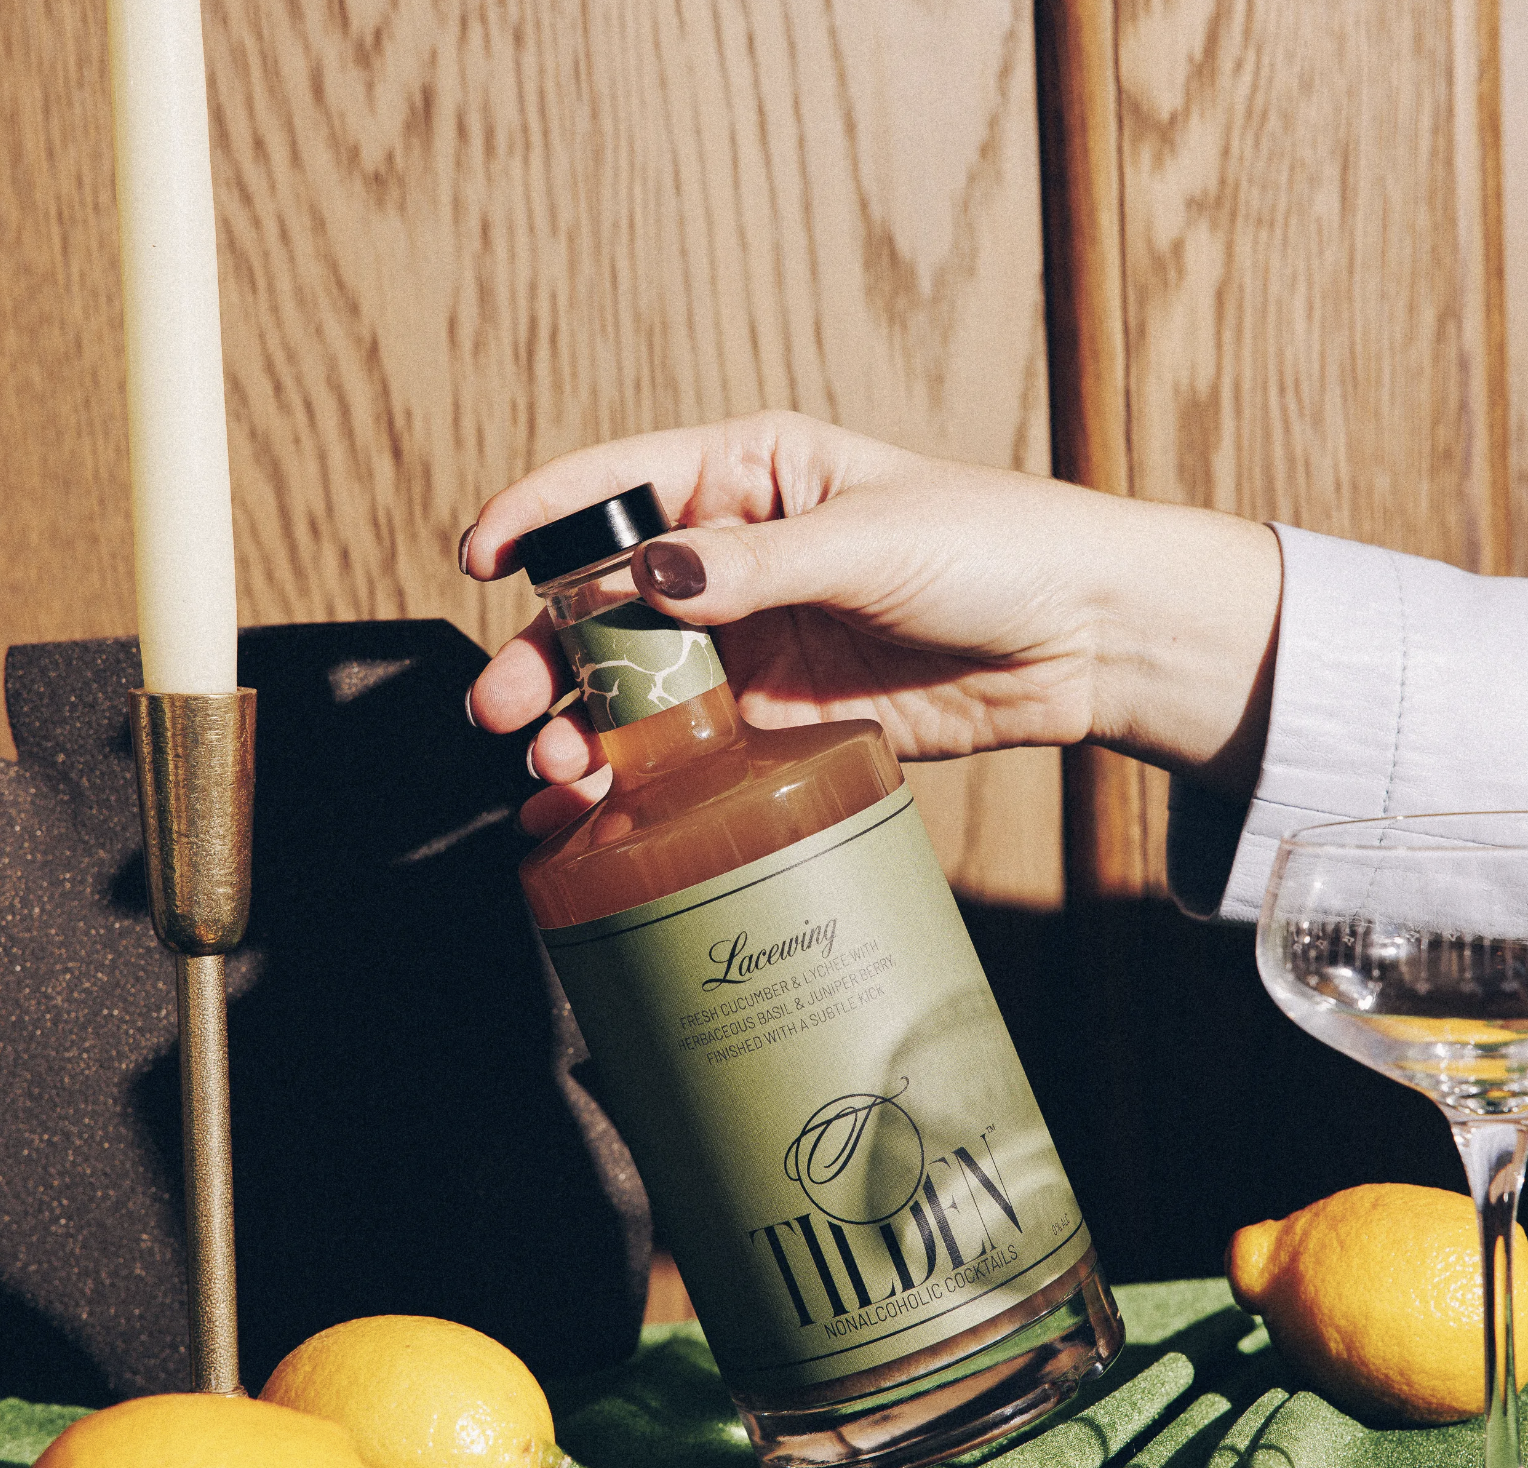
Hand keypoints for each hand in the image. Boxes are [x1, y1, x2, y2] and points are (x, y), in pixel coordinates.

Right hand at [462, 412, 1280, 835]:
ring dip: (587, 725)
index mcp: (751, 475)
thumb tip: (647, 575)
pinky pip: (692, 744)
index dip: (542, 517)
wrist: (1083, 638)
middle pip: (609, 602)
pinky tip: (604, 800)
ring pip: (639, 682)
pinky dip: (642, 773)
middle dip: (548, 653)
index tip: (482, 555)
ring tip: (556, 769)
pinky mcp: (781, 715)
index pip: (620, 486)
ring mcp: (755, 640)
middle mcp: (737, 556)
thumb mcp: (868, 538)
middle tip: (506, 709)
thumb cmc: (995, 546)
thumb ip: (750, 563)